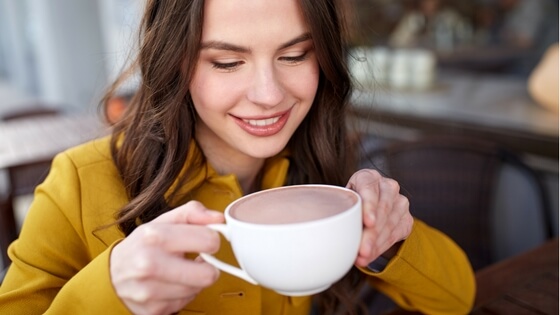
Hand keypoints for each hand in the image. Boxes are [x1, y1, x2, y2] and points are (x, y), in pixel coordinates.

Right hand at [110, 201, 224, 314]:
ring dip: (195, 280)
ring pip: (198, 290)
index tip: (206, 241)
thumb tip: (219, 218)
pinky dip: (183, 293)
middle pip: (208, 275)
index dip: (213, 240)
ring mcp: (149, 291)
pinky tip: (172, 284)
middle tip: (199, 260)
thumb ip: (192, 213)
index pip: (208, 241)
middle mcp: (149, 264)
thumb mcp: (163, 221)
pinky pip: (185, 303)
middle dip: (209, 267)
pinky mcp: (152, 310)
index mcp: (155, 236)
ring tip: (181, 270)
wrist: (111, 275)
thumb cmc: (143, 245)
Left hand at [347, 169, 412, 266]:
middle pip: (382, 208)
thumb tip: (327, 224)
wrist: (368, 211)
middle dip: (372, 232)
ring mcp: (400, 202)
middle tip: (362, 249)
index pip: (369, 187)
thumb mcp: (342, 202)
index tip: (368, 222)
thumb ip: (339, 208)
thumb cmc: (350, 205)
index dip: (369, 205)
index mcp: (368, 177)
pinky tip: (371, 255)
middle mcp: (387, 186)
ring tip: (363, 256)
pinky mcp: (406, 218)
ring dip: (376, 243)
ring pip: (390, 224)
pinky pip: (396, 234)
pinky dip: (381, 247)